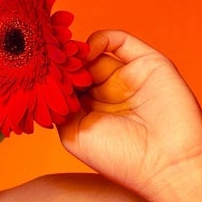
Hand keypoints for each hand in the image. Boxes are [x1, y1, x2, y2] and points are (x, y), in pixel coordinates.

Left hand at [58, 29, 201, 201]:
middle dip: (62, 63)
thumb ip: (61, 104)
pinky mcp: (147, 63)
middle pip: (77, 67)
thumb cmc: (121, 158)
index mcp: (91, 113)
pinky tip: (86, 51)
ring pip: (95, 53)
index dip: (52, 78)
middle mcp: (108, 94)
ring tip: (67, 60)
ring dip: (77, 54)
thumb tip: (50, 79)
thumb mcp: (74, 134)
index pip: (66, 86)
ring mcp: (127, 78)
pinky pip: (119, 41)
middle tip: (47, 59)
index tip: (33, 73)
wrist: (168, 162)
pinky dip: (99, 40)